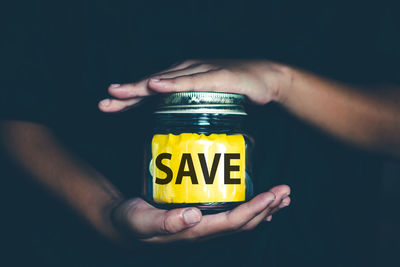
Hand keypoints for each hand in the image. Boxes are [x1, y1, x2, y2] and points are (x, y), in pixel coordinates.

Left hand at [98, 60, 292, 111]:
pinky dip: (173, 83)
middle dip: (127, 93)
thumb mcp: (207, 104)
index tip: (107, 107)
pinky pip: (191, 81)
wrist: (265, 79)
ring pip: (166, 80)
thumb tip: (173, 132)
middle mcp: (187, 73)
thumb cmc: (234, 90)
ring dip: (142, 86)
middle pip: (152, 84)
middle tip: (105, 101)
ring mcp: (201, 72)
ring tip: (120, 92)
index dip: (129, 99)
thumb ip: (191, 114)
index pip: (151, 92)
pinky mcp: (217, 76)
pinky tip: (157, 85)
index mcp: (182, 82)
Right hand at [111, 185, 289, 243]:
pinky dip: (250, 208)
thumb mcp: (142, 220)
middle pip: (244, 223)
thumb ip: (165, 220)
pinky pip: (232, 215)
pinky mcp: (202, 217)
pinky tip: (260, 204)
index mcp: (195, 232)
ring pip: (242, 220)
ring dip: (265, 209)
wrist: (127, 226)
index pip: (232, 223)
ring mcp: (205, 225)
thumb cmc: (133, 222)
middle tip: (285, 192)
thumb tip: (194, 215)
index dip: (254, 210)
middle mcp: (205, 230)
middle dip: (267, 208)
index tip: (271, 196)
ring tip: (282, 197)